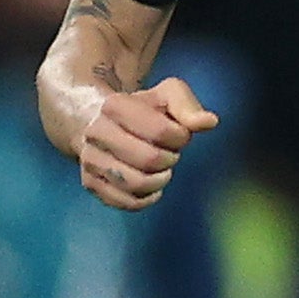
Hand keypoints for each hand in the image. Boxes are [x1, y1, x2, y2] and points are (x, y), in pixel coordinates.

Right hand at [69, 74, 214, 207]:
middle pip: (149, 159)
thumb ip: (188, 106)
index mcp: (113, 106)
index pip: (159, 130)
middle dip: (170, 158)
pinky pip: (126, 202)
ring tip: (161, 169)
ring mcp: (90, 160)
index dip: (179, 136)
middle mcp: (95, 133)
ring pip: (135, 184)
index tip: (179, 134)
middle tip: (170, 153)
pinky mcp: (91, 183)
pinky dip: (147, 198)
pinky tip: (152, 187)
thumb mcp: (167, 95)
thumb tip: (209, 122)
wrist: (103, 123)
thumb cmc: (143, 110)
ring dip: (159, 180)